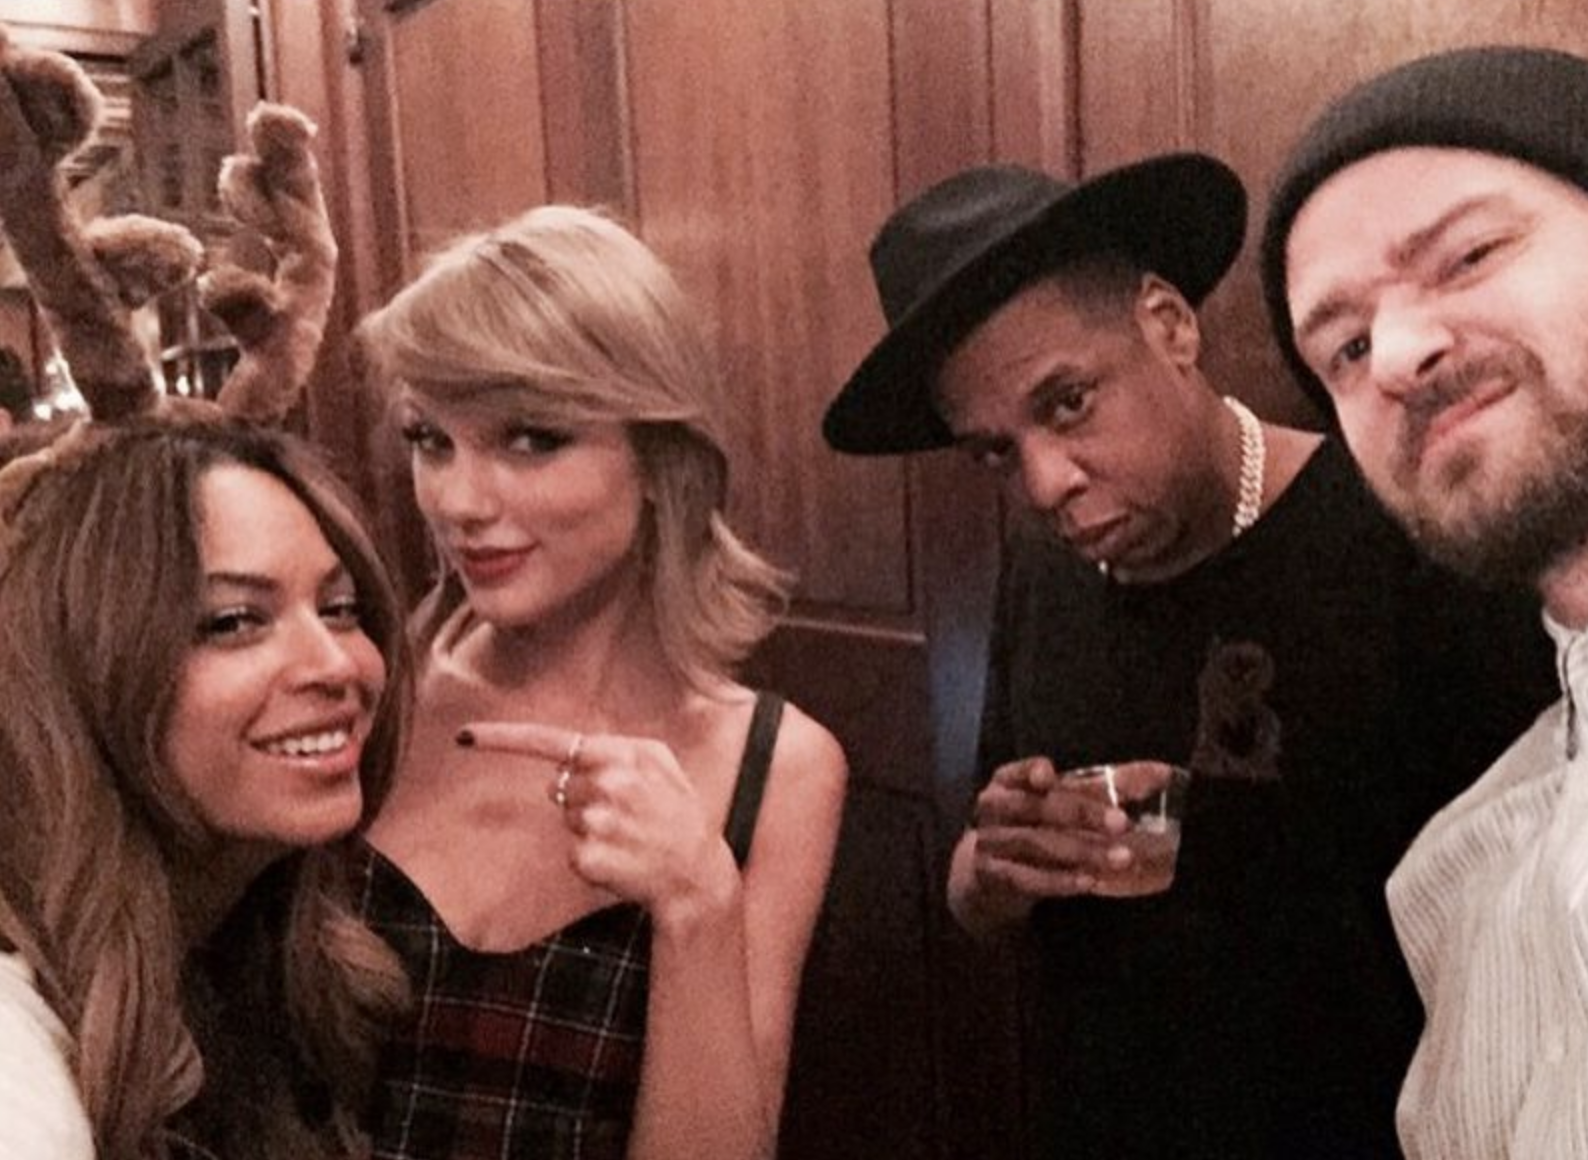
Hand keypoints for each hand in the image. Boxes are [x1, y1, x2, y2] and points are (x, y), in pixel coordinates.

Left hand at [459, 720, 738, 924]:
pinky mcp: (589, 858)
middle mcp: (609, 783)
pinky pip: (573, 853)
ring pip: (567, 820)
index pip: (553, 742)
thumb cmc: (678, 814)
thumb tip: (573, 756)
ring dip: (590, 831)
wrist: (697, 872)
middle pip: (560, 787)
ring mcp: (598, 822)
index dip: (503, 738)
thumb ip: (619, 748)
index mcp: (623, 755)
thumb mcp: (663, 763)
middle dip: (582, 799)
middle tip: (625, 816)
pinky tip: (622, 861)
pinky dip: (592, 860)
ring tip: (628, 838)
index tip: (464, 735)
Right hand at [969, 757, 1131, 903]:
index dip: (1030, 772)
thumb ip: (1106, 787)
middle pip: (1036, 808)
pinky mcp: (995, 878)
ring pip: (1037, 845)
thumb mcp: (1061, 801)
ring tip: (1121, 859)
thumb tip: (1161, 774)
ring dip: (1082, 851)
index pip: (1017, 772)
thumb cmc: (1035, 826)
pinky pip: (1028, 879)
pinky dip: (1059, 881)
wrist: (989, 876)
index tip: (1048, 774)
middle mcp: (994, 809)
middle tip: (1122, 824)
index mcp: (1007, 782)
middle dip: (1081, 814)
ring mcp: (990, 845)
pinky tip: (1089, 882)